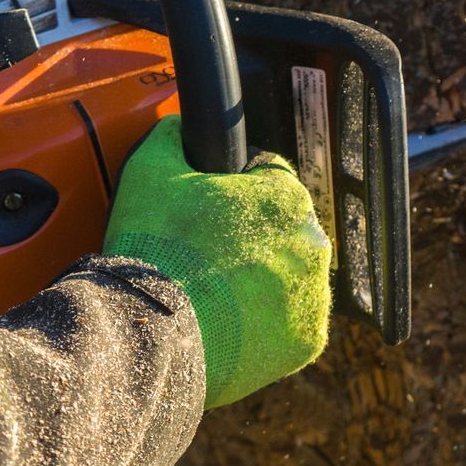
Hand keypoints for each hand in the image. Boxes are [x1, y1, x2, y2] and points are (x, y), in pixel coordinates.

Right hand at [103, 115, 331, 408]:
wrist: (151, 331)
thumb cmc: (154, 249)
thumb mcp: (151, 170)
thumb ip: (172, 136)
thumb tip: (179, 126)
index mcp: (286, 194)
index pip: (268, 181)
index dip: (234, 194)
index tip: (210, 217)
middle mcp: (314, 240)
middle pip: (282, 232)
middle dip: (251, 240)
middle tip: (206, 259)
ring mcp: (315, 293)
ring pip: (290, 279)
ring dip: (262, 283)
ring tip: (215, 294)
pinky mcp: (308, 339)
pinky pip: (291, 325)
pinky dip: (268, 326)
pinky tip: (232, 323)